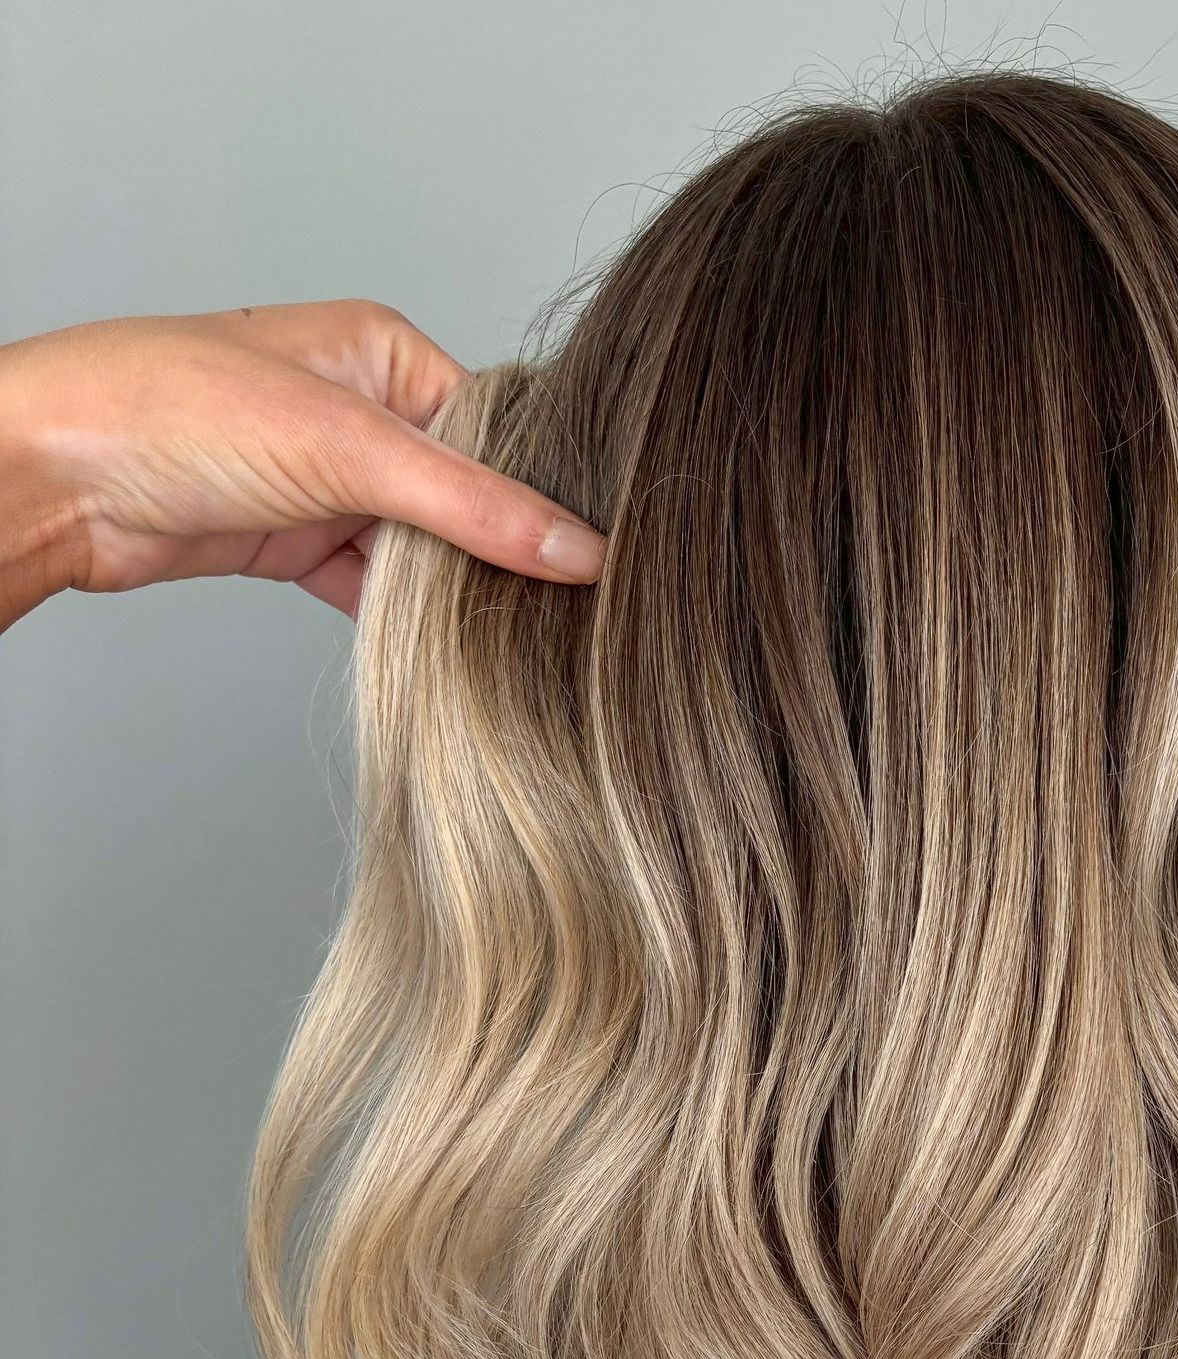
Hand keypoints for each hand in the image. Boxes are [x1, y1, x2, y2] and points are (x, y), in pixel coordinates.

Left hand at [0, 299, 604, 629]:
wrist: (52, 477)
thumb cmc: (168, 410)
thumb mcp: (347, 450)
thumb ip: (473, 506)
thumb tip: (576, 549)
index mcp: (384, 354)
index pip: (501, 430)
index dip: (542, 494)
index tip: (591, 557)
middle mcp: (361, 412)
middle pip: (467, 497)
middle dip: (496, 553)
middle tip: (556, 611)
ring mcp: (328, 481)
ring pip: (423, 549)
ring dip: (447, 595)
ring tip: (505, 638)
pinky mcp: (297, 540)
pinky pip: (375, 588)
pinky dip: (402, 622)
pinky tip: (439, 652)